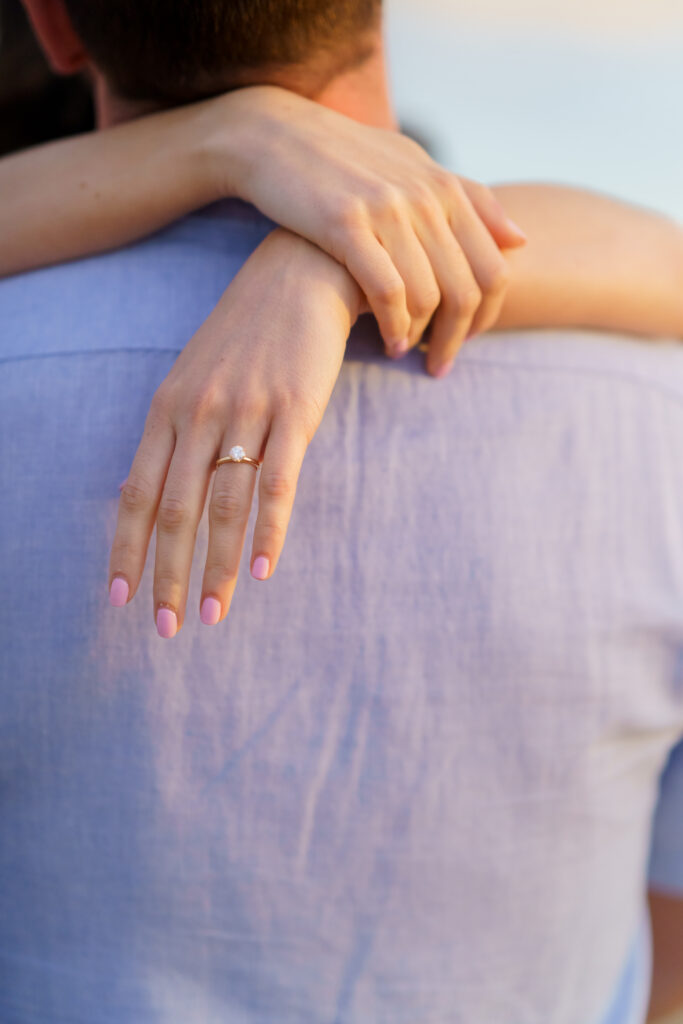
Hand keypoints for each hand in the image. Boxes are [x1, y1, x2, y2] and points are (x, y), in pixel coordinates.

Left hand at [108, 229, 360, 635]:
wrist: (300, 274)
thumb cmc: (248, 335)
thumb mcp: (195, 378)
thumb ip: (174, 434)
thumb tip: (150, 491)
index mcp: (167, 409)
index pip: (135, 494)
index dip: (125, 552)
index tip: (119, 600)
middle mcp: (198, 414)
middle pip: (174, 511)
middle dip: (168, 577)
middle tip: (167, 629)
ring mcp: (246, 412)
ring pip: (224, 506)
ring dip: (217, 568)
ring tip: (215, 616)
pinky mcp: (295, 412)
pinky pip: (278, 484)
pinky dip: (268, 532)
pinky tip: (262, 571)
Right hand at [207, 86, 526, 375]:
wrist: (275, 136)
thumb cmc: (347, 159)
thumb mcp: (414, 167)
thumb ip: (470, 202)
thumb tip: (521, 241)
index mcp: (446, 189)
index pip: (494, 269)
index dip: (488, 316)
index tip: (469, 340)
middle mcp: (425, 198)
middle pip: (466, 290)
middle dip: (457, 339)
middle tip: (440, 366)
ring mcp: (387, 210)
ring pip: (428, 296)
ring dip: (421, 337)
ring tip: (405, 352)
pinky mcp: (346, 224)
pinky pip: (387, 291)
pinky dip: (393, 326)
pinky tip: (386, 341)